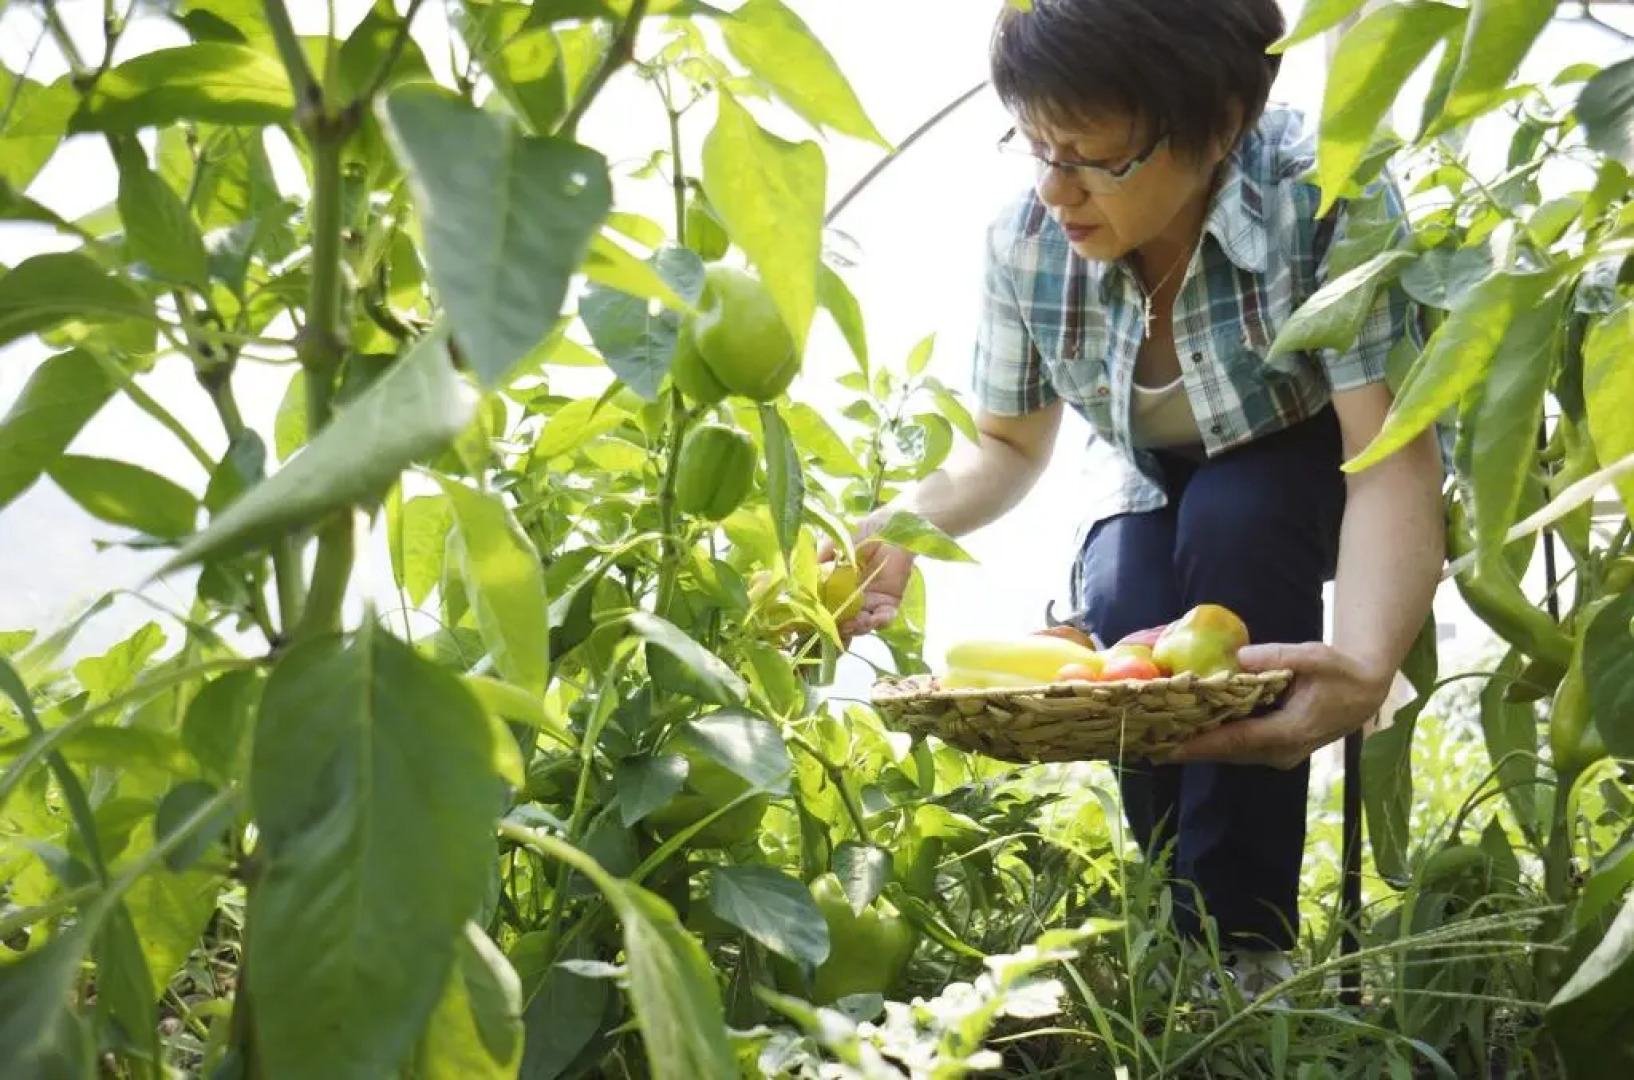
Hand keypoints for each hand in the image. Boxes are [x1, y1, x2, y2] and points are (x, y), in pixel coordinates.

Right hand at [818, 514, 915, 637]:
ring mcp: (871, 602)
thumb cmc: (862, 532)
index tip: (813, 623)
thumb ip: (819, 559)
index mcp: (836, 587)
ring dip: (858, 627)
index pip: (825, 608)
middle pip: (842, 622)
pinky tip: (875, 617)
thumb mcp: (835, 544)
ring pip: (861, 625)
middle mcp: (852, 598)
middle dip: (839, 629)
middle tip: (838, 627)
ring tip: (856, 622)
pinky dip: (880, 622)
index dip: (819, 619)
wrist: (891, 526)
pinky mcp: (890, 602)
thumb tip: (800, 579)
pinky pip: (885, 619)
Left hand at [1163, 643, 1392, 769]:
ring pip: (1232, 755)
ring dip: (1200, 748)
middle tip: (1151, 744)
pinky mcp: (1277, 751)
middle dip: (1191, 749)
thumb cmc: (1341, 672)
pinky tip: (1191, 734)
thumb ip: (1278, 657)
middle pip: (1228, 753)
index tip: (1170, 747)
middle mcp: (1282, 752)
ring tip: (1161, 741)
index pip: (1237, 741)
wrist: (1365, 693)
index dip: (1202, 745)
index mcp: (1290, 732)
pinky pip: (1240, 750)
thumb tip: (1239, 657)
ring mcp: (1280, 755)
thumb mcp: (1315, 657)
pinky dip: (1216, 743)